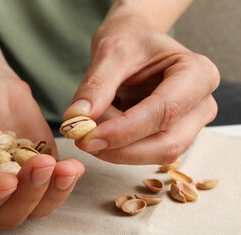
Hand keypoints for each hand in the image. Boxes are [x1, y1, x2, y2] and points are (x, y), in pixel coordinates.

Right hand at [0, 64, 83, 228]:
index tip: (7, 180)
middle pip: (6, 214)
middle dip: (26, 195)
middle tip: (41, 166)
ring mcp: (16, 180)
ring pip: (34, 205)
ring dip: (51, 192)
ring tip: (64, 169)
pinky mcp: (38, 166)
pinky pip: (53, 184)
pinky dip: (65, 180)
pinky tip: (73, 167)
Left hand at [64, 12, 218, 164]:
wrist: (138, 38)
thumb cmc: (131, 38)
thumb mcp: (110, 52)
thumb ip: (96, 85)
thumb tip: (77, 119)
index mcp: (197, 73)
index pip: (164, 111)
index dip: (124, 130)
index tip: (88, 136)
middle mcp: (201, 103)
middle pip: (167, 143)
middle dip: (121, 148)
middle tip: (84, 141)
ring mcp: (191, 122)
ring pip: (158, 153)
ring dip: (118, 148)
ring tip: (93, 125)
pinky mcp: (175, 133)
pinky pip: (148, 152)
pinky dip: (120, 148)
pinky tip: (102, 130)